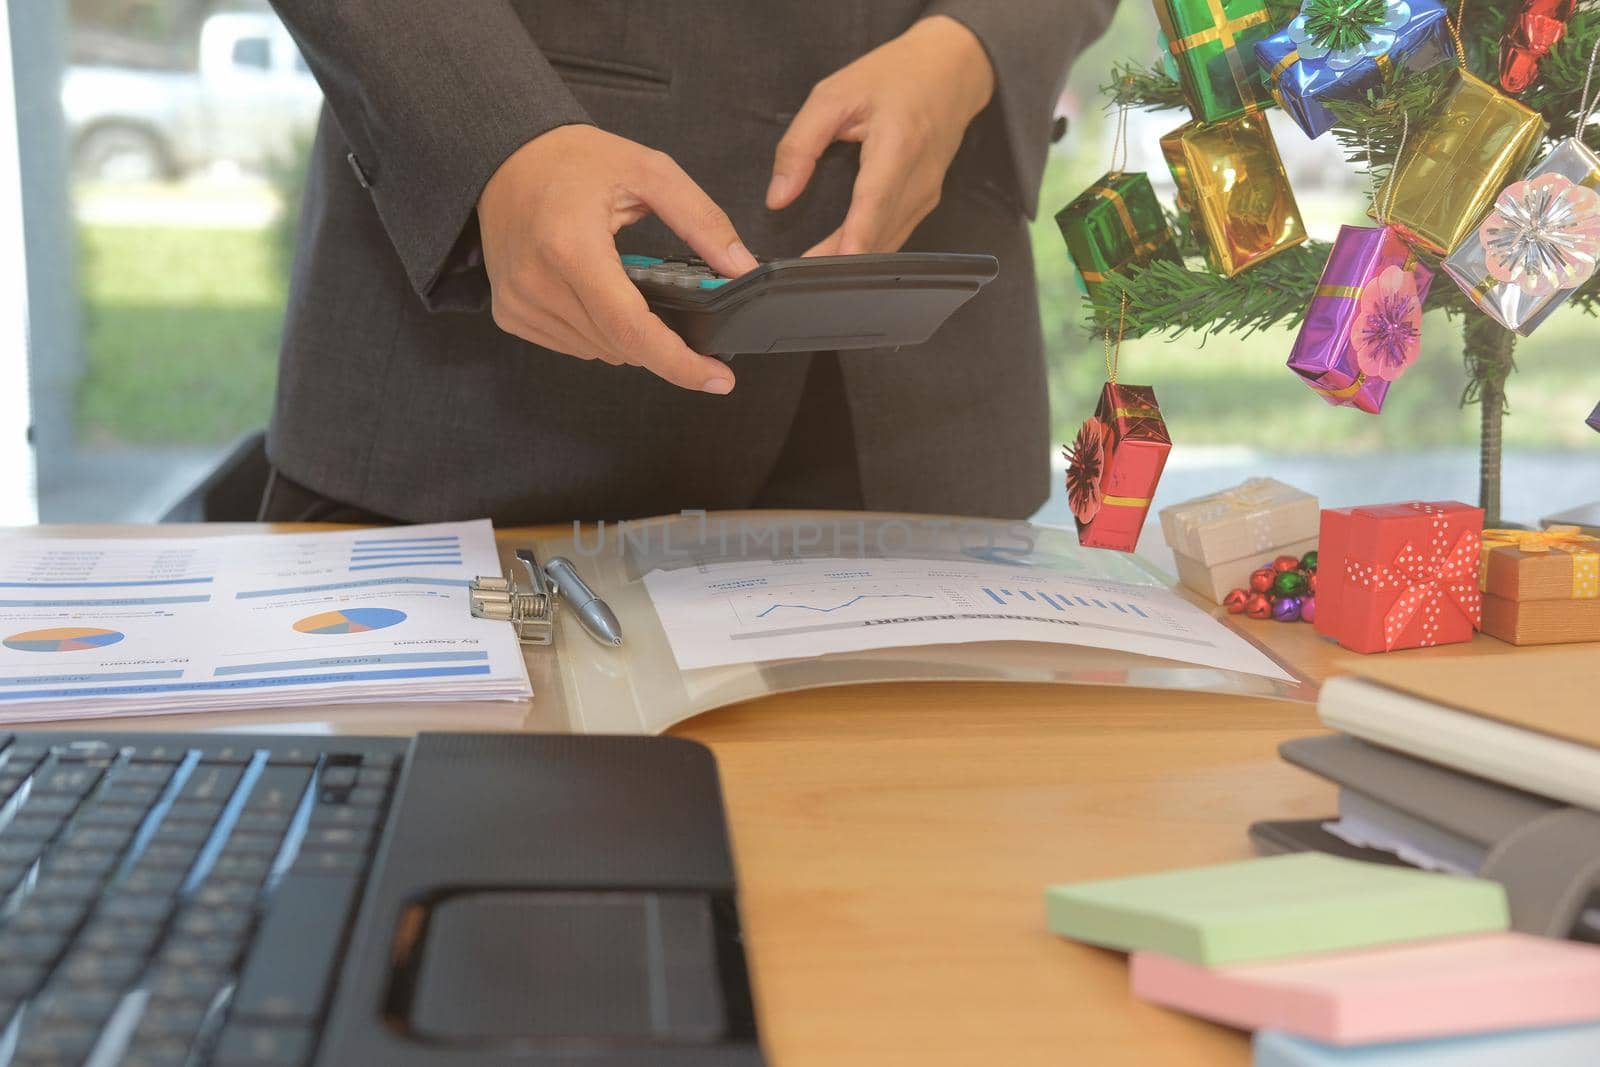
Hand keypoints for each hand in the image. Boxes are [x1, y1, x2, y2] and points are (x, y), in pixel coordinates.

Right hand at [477, 125, 758, 392]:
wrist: (508, 157)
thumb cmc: (577, 161)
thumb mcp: (650, 173)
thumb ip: (702, 221)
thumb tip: (742, 268)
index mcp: (571, 246)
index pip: (632, 328)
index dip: (679, 363)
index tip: (719, 379)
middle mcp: (538, 282)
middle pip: (620, 346)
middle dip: (660, 340)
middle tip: (676, 308)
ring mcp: (519, 302)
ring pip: (599, 352)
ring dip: (626, 336)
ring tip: (625, 288)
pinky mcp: (510, 313)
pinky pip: (572, 346)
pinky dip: (598, 332)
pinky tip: (597, 295)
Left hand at [767, 15, 994, 255]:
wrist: (951, 69)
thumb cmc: (892, 76)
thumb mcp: (834, 95)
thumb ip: (800, 145)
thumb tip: (777, 197)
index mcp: (898, 144)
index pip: (873, 204)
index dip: (851, 241)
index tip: (825, 269)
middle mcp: (919, 178)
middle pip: (877, 235)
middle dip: (838, 263)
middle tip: (796, 281)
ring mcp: (928, 195)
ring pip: (887, 244)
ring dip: (852, 262)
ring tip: (812, 274)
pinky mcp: (926, 203)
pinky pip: (895, 236)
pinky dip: (867, 250)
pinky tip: (840, 258)